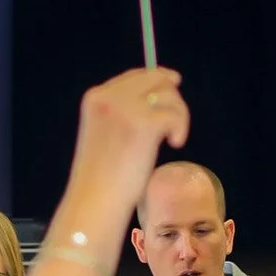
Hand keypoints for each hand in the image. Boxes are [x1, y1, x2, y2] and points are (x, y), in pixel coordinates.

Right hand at [69, 66, 188, 222]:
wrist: (96, 200)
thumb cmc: (100, 176)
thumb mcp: (103, 133)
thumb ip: (121, 113)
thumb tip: (155, 98)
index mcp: (95, 97)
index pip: (133, 76)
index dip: (156, 80)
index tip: (172, 86)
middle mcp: (110, 97)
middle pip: (155, 78)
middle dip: (171, 96)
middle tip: (176, 120)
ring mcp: (127, 109)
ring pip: (168, 95)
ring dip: (178, 114)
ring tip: (174, 139)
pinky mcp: (145, 125)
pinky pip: (174, 114)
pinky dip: (180, 127)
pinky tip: (175, 143)